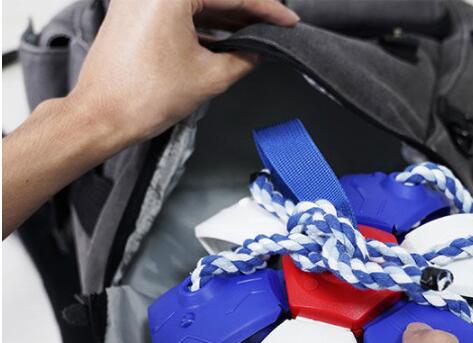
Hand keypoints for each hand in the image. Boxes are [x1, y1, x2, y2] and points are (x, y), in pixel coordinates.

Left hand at [2, 0, 297, 236]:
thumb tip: (258, 51)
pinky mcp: (132, 13)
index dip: (267, 9)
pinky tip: (224, 38)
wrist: (101, 116)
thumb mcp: (209, 77)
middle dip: (247, 11)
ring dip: (226, 17)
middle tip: (275, 27)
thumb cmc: (143, 97)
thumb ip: (242, 59)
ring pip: (196, 2)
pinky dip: (202, 23)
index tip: (288, 21)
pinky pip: (177, 10)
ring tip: (254, 35)